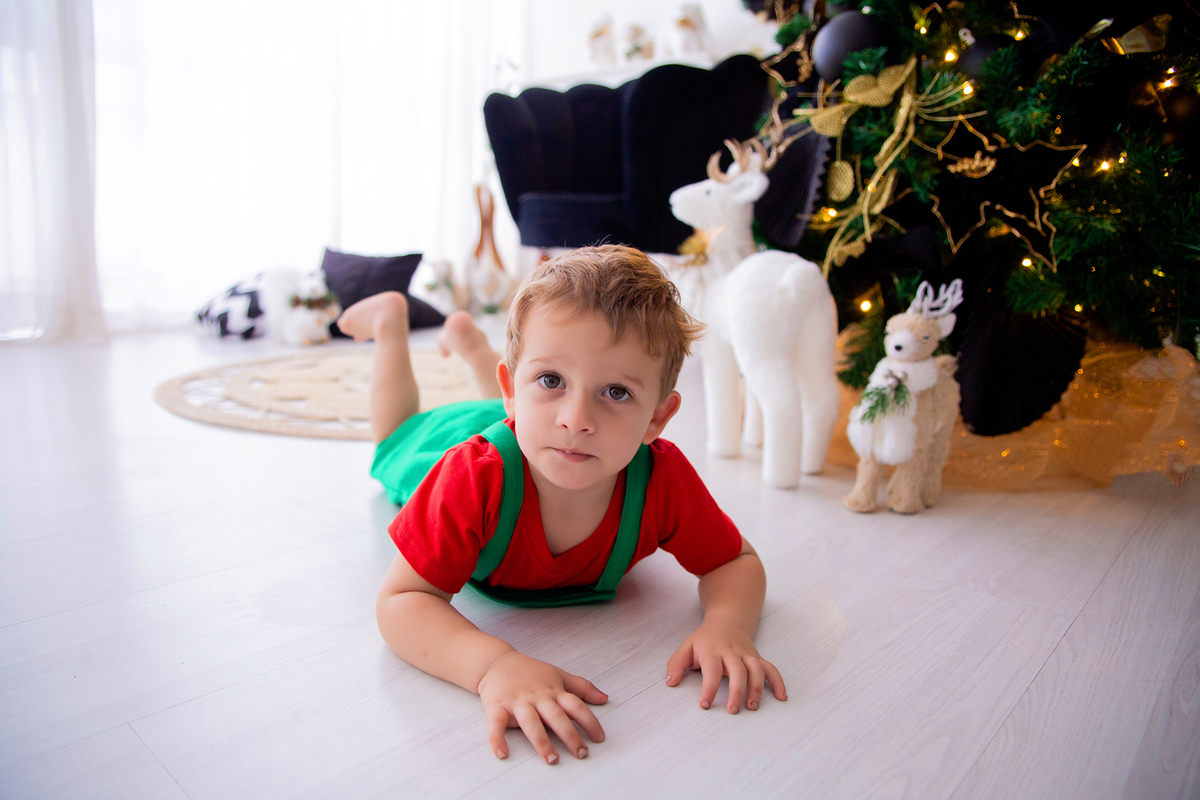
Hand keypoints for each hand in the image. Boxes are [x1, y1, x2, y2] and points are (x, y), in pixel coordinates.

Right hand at [476, 650, 607, 763]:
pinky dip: (497, 739)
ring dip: (541, 742)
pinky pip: (496, 724)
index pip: (575, 706)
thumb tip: (605, 698)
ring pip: (531, 723)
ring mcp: (517, 702)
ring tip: (552, 759)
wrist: (497, 662)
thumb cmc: (530, 672)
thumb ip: (582, 687)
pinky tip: (502, 754)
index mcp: (553, 691)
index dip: (589, 721)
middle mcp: (537, 697)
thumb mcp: (558, 675)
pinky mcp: (497, 707)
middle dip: (570, 735)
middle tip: (582, 754)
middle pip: (556, 717)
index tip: (600, 738)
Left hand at [665, 616, 786, 712]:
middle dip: (736, 691)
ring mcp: (747, 655)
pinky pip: (771, 669)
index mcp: (712, 651)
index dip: (708, 688)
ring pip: (756, 670)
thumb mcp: (686, 647)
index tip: (705, 705)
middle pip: (738, 671)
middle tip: (732, 710)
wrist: (726, 621)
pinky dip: (778, 682)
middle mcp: (732, 652)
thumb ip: (676, 663)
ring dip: (756, 689)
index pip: (711, 671)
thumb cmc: (704, 639)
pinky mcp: (757, 658)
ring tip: (752, 707)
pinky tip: (782, 697)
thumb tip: (670, 682)